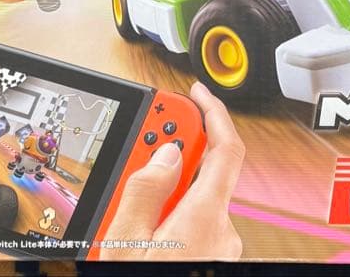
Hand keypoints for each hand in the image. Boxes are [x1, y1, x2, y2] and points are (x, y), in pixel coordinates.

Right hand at [101, 82, 243, 260]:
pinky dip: (168, 212)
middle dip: (172, 151)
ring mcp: (218, 245)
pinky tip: (140, 225)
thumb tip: (164, 153)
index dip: (212, 113)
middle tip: (141, 142)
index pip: (225, 148)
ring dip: (163, 189)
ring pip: (193, 198)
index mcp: (205, 217)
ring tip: (124, 200)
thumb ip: (145, 192)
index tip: (195, 93)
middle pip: (202, 171)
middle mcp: (221, 229)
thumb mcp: (127, 241)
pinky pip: (192, 221)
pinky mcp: (210, 256)